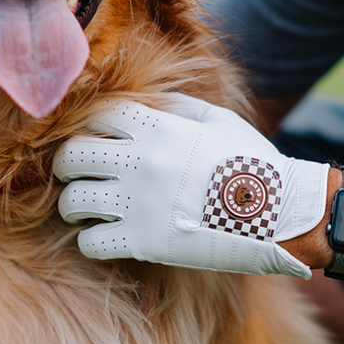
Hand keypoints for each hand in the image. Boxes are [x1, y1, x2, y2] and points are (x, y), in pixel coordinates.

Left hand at [53, 95, 328, 277]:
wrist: (277, 213)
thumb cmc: (250, 162)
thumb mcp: (218, 120)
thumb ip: (176, 106)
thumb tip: (146, 100)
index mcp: (158, 127)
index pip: (98, 117)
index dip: (90, 128)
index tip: (94, 141)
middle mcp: (141, 162)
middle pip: (73, 155)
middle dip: (66, 165)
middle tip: (74, 175)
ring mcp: (139, 204)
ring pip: (74, 201)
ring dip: (72, 205)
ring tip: (81, 210)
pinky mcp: (143, 243)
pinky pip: (91, 243)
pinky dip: (90, 242)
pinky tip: (102, 238)